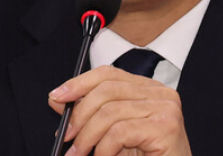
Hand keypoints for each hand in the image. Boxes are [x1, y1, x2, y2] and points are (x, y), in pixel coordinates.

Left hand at [48, 65, 191, 155]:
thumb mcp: (112, 134)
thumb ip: (89, 115)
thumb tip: (58, 100)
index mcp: (148, 89)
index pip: (108, 74)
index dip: (80, 83)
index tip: (57, 97)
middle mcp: (160, 93)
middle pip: (107, 90)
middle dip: (79, 114)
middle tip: (66, 136)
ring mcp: (165, 108)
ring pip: (110, 112)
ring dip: (88, 137)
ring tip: (80, 154)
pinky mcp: (165, 127)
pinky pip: (120, 131)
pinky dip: (104, 149)